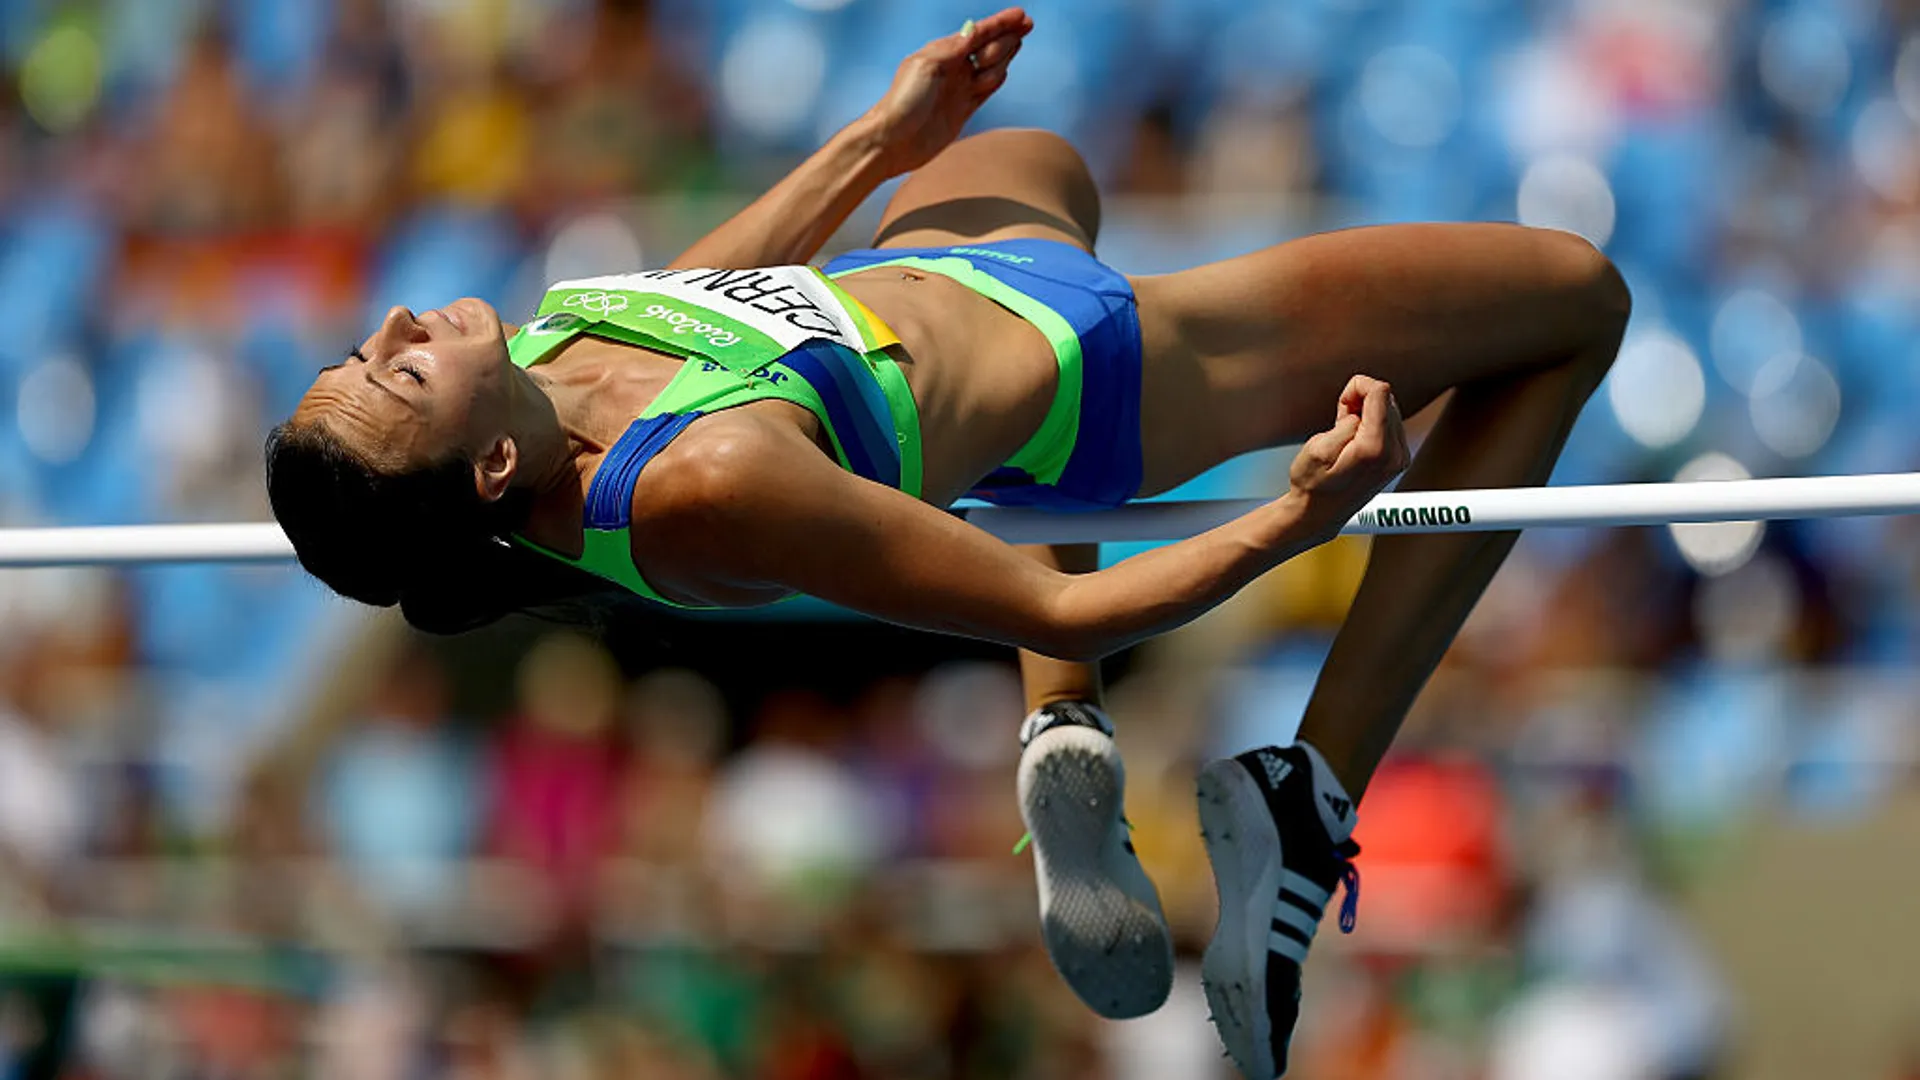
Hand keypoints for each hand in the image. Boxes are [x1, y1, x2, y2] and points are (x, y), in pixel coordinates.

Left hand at [862, 8, 1032, 175]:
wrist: (894, 141)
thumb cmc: (903, 101)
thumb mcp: (926, 66)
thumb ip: (952, 49)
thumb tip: (973, 31)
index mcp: (943, 51)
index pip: (978, 32)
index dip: (1001, 24)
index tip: (1023, 16)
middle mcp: (953, 67)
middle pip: (989, 47)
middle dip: (1001, 44)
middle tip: (983, 60)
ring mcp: (959, 88)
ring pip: (992, 67)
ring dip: (997, 65)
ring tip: (983, 71)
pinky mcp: (963, 109)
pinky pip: (987, 89)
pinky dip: (997, 78)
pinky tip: (1004, 70)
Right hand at [1285, 376, 1409, 537]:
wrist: (1319, 515)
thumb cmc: (1312, 484)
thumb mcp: (1318, 447)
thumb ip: (1345, 421)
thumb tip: (1363, 410)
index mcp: (1375, 449)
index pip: (1380, 392)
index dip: (1357, 388)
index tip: (1341, 404)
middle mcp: (1395, 453)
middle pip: (1386, 398)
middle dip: (1361, 401)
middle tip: (1339, 423)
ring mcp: (1400, 458)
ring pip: (1389, 409)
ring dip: (1366, 413)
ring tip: (1345, 435)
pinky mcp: (1399, 459)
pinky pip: (1390, 424)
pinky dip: (1372, 424)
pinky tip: (1355, 442)